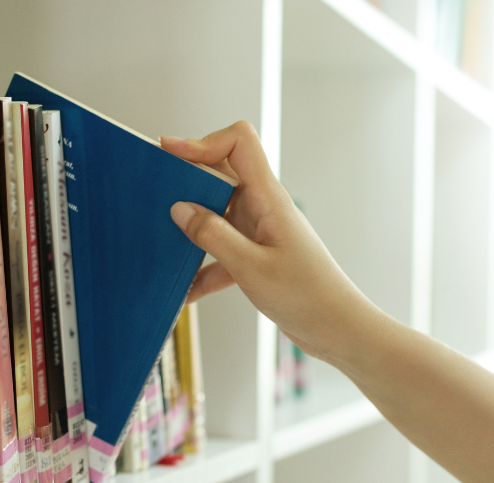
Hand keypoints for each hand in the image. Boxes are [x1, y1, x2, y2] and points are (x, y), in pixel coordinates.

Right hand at [161, 121, 380, 362]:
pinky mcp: (257, 255)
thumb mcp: (250, 267)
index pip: (239, 143)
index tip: (170, 153)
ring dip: (192, 227)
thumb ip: (212, 235)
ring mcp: (260, 231)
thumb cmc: (307, 296)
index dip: (203, 142)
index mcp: (269, 198)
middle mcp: (264, 207)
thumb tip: (179, 209)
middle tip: (156, 198)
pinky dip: (204, 266)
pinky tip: (186, 290)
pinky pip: (222, 250)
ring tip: (163, 242)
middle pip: (220, 174)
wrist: (337, 328)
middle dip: (187, 183)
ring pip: (216, 213)